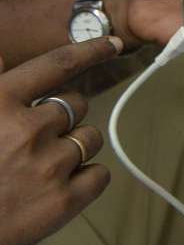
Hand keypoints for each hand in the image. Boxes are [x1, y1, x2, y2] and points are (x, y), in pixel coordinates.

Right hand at [0, 38, 119, 244]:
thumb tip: (1, 56)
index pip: (56, 65)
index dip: (89, 51)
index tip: (112, 44)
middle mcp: (27, 130)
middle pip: (76, 105)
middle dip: (63, 118)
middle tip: (36, 141)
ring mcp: (48, 165)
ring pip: (89, 138)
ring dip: (74, 149)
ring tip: (39, 168)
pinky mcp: (63, 201)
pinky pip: (99, 175)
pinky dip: (85, 180)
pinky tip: (56, 188)